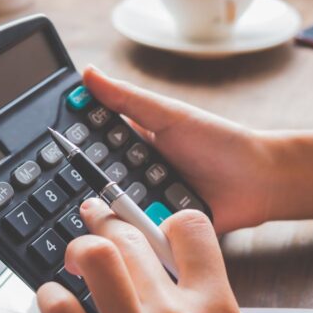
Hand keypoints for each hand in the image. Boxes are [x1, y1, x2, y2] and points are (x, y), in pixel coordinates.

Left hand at [36, 199, 305, 312]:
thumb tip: (169, 290)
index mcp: (216, 307)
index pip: (189, 228)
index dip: (165, 221)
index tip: (151, 227)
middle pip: (130, 238)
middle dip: (108, 224)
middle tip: (94, 221)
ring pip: (95, 256)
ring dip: (80, 249)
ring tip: (74, 259)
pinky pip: (58, 308)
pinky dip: (52, 297)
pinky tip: (57, 304)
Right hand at [83, 66, 312, 229]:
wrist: (260, 183)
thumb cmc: (221, 144)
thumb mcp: (170, 116)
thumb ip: (127, 99)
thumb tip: (88, 73)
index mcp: (131, 144)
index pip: (90, 144)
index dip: (71, 144)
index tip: (52, 142)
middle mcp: (132, 176)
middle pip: (95, 181)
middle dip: (93, 181)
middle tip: (95, 177)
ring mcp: (144, 206)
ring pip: (112, 212)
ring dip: (115, 209)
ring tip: (127, 200)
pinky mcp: (157, 233)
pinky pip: (135, 238)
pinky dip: (133, 235)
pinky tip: (132, 231)